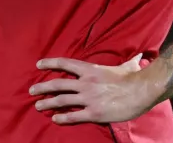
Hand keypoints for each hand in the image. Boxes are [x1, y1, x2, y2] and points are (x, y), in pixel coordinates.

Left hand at [29, 54, 158, 124]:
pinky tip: (55, 119)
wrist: (141, 92)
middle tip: (31, 90)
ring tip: (37, 106)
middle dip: (42, 87)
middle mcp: (85, 83)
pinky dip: (62, 118)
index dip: (50, 63)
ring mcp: (88, 98)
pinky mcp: (93, 113)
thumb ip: (128, 60)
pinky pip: (73, 116)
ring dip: (47, 103)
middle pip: (58, 84)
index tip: (38, 64)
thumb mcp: (127, 65)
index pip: (65, 63)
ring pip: (62, 101)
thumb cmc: (134, 77)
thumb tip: (141, 53)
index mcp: (90, 69)